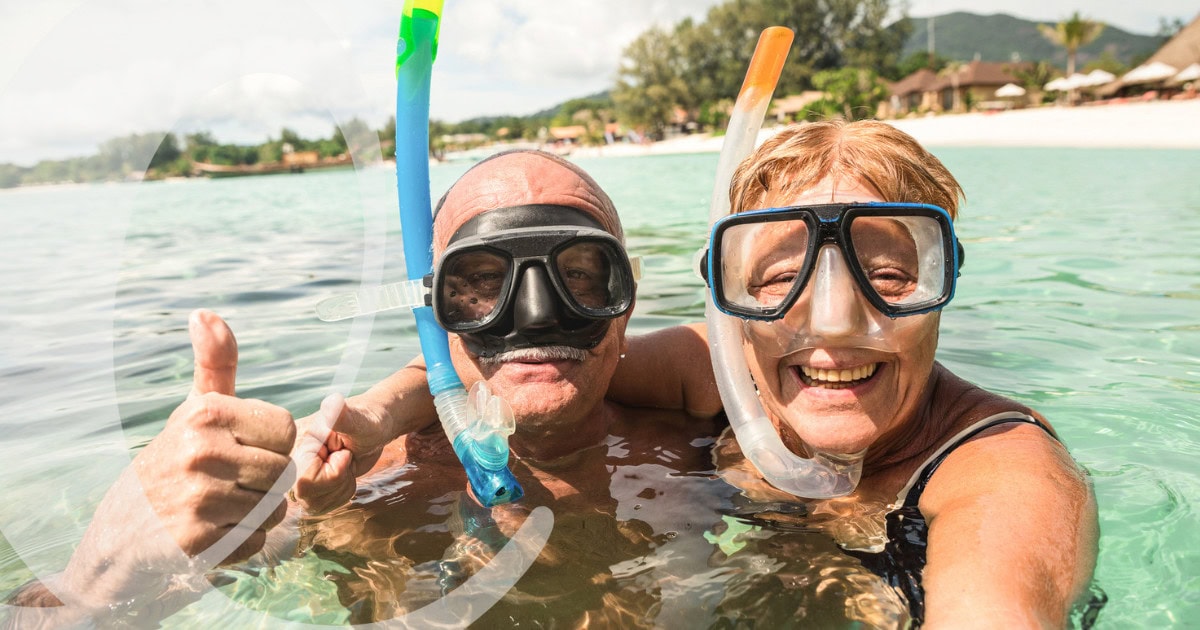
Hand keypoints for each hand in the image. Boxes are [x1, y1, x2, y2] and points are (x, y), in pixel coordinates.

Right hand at [139, 309, 296, 560]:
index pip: (287, 430)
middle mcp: (201, 451)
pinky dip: (242, 541)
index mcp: (206, 413)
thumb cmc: (174, 460)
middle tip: (228, 483)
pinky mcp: (197, 540)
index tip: (239, 449)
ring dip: (257, 513)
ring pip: (275, 509)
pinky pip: (256, 540)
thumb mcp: (195, 409)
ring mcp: (198, 497)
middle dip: (265, 483)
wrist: (123, 530)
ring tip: (220, 506)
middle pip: (285, 472)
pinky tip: (212, 531)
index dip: (271, 444)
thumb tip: (204, 313)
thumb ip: (215, 364)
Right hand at [292, 394, 392, 514]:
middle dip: (337, 482)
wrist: (373, 429)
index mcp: (296, 440)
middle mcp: (290, 458)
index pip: (304, 480)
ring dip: (340, 489)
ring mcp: (296, 473)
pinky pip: (320, 507)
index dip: (333, 473)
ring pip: (314, 504)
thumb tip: (332, 402)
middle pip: (307, 496)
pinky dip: (340, 494)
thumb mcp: (360, 420)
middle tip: (345, 457)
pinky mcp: (306, 485)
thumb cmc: (369, 422)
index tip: (343, 452)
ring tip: (345, 464)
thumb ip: (343, 416)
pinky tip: (343, 473)